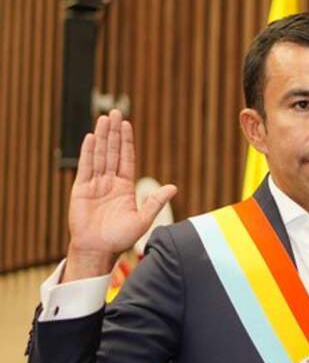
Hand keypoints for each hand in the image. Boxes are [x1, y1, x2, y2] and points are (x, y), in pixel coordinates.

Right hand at [62, 110, 177, 281]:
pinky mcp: (81, 189)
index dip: (126, 142)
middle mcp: (110, 182)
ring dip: (102, 137)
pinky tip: (91, 137)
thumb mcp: (143, 219)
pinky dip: (88, 152)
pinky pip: (85, 167)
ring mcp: (95, 184)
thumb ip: (155, 202)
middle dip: (114, 132)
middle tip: (115, 112)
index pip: (126, 158)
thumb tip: (173, 187)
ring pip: (99, 155)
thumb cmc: (120, 238)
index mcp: (125, 187)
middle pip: (112, 152)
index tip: (127, 124)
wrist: (99, 250)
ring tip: (103, 118)